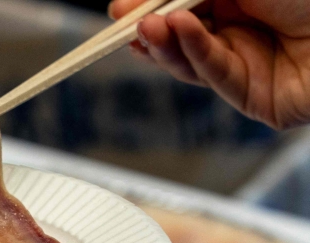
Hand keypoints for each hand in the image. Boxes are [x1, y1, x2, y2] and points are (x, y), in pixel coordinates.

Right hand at [109, 0, 309, 128]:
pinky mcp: (254, 98)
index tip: (122, 8)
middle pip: (181, 39)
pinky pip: (216, 75)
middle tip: (122, 23)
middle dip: (150, 31)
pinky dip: (195, 53)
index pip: (183, 10)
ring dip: (166, 45)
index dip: (151, 9)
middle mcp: (242, 35)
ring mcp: (247, 67)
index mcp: (240, 4)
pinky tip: (179, 32)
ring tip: (146, 29)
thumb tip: (157, 0)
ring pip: (191, 62)